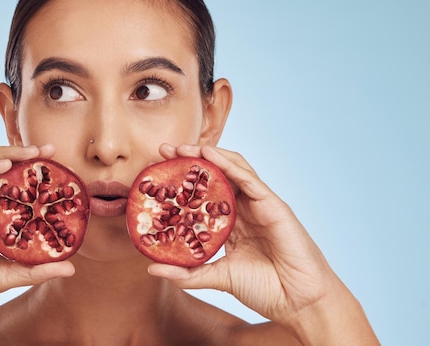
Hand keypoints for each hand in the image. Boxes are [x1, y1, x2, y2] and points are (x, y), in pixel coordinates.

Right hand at [0, 145, 74, 322]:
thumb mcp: (4, 275)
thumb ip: (35, 269)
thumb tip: (70, 266)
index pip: (17, 189)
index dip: (37, 178)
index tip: (61, 171)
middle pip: (3, 170)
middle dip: (27, 157)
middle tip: (51, 151)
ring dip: (9, 154)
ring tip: (32, 153)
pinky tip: (3, 164)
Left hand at [148, 144, 371, 339]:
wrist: (299, 302)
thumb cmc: (265, 289)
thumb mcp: (217, 277)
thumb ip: (187, 273)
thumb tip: (152, 268)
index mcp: (231, 222)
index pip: (203, 194)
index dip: (181, 181)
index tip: (157, 172)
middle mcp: (244, 209)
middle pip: (216, 175)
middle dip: (190, 160)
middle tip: (163, 151)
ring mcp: (259, 204)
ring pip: (232, 169)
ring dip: (207, 155)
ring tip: (182, 148)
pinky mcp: (273, 205)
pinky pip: (249, 179)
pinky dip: (228, 164)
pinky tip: (209, 154)